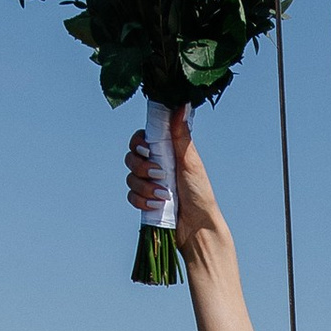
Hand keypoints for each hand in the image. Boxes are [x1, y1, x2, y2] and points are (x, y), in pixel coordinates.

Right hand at [125, 107, 224, 246]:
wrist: (198, 226)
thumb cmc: (199, 193)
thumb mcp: (190, 161)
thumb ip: (181, 135)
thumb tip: (181, 104)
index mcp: (166, 152)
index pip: (141, 139)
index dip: (138, 143)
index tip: (147, 149)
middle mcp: (155, 166)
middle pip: (131, 158)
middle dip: (141, 167)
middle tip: (159, 174)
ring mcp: (149, 184)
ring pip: (130, 178)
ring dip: (145, 187)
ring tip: (164, 195)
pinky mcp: (145, 201)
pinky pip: (131, 196)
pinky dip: (142, 201)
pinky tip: (157, 205)